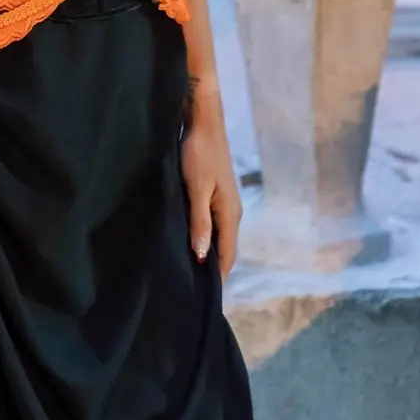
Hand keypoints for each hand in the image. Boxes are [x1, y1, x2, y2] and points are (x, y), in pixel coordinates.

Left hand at [180, 78, 241, 278]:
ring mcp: (224, 202)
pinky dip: (203, 237)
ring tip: (187, 271)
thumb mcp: (196, 189)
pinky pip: (212, 224)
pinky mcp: (215, 193)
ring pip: (218, 237)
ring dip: (206, 253)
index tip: (201, 299)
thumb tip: (203, 257)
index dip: (216, 278)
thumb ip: (200, 222)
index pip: (226, 256)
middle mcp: (232, 211)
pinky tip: (189, 241)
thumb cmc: (198, 153)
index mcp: (230, 214)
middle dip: (211, 269)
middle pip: (224, 249)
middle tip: (190, 290)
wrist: (203, 119)